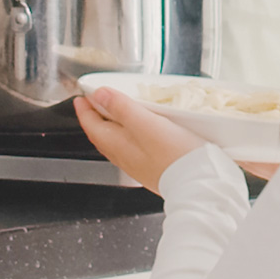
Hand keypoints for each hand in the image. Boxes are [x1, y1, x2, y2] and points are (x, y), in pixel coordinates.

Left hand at [74, 87, 210, 192]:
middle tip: (93, 103)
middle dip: (95, 118)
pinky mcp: (154, 167)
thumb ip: (121, 107)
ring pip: (117, 142)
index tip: (80, 98)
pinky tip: (141, 132)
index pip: (92, 126)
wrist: (199, 184)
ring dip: (112, 127)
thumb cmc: (173, 155)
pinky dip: (129, 136)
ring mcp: (139, 164)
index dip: (84, 110)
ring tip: (115, 114)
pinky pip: (133, 148)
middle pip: (102, 135)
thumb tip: (99, 95)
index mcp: (117, 145)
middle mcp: (125, 157)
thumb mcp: (145, 123)